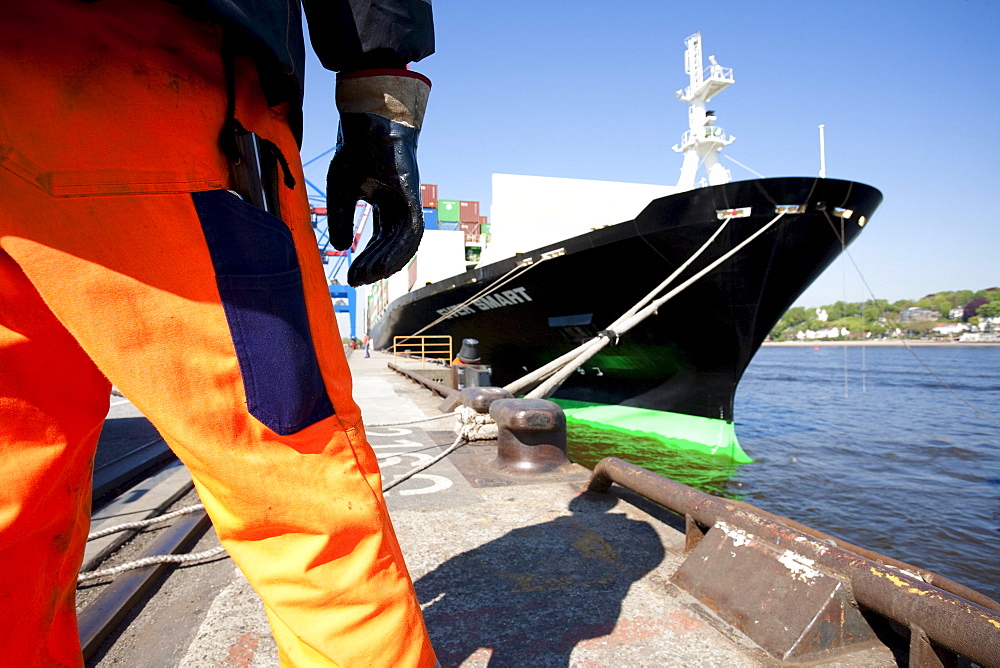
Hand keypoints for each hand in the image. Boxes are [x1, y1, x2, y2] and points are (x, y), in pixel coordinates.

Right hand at [327, 71, 429, 286]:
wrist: (369, 123)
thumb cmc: (356, 150)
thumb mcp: (340, 191)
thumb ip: (340, 218)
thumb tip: (339, 247)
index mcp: (384, 203)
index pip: (378, 238)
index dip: (366, 257)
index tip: (353, 275)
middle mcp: (399, 206)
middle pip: (391, 244)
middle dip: (375, 264)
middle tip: (359, 281)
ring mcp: (408, 202)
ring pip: (404, 242)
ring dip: (388, 261)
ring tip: (371, 277)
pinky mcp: (413, 198)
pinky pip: (411, 231)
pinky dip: (399, 249)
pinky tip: (385, 263)